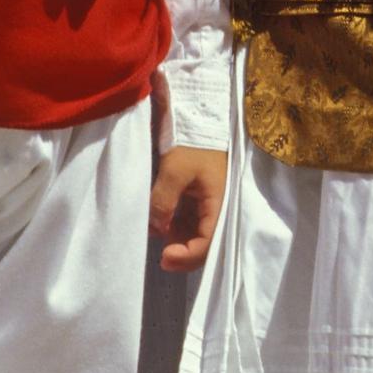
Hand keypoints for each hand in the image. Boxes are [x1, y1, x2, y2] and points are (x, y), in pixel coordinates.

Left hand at [149, 146, 227, 273]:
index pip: (207, 242)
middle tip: (160, 256)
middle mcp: (216, 207)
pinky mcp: (198, 195)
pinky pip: (188, 218)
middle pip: (203, 242)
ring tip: (155, 232)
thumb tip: (156, 230)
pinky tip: (158, 221)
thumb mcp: (175, 170)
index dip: (187, 256)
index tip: (164, 257)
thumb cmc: (192, 141)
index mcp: (218, 203)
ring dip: (176, 238)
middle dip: (182, 252)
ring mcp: (207, 201)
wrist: (199, 114)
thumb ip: (163, 201)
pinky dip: (173, 224)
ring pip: (194, 232)